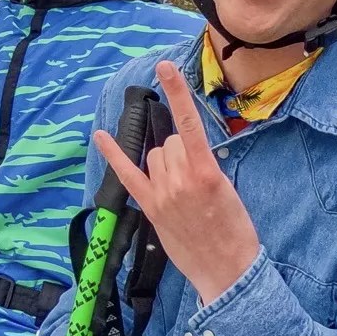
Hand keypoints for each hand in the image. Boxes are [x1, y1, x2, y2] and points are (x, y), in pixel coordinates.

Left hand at [94, 60, 259, 301]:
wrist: (227, 268)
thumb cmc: (236, 230)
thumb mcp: (229, 191)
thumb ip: (205, 168)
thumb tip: (188, 154)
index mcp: (206, 172)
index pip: (189, 124)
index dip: (177, 93)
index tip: (166, 67)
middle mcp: (179, 179)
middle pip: (171, 142)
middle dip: (183, 150)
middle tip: (197, 177)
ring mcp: (161, 193)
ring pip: (156, 156)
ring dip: (166, 161)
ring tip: (182, 187)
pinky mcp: (150, 207)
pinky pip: (127, 175)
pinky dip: (113, 154)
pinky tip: (100, 135)